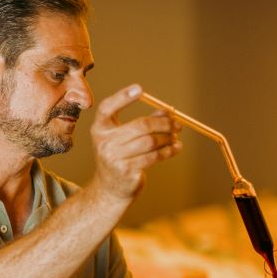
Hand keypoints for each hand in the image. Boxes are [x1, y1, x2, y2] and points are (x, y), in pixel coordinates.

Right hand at [88, 84, 181, 199]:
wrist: (110, 188)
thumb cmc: (120, 156)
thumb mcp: (125, 137)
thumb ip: (144, 122)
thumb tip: (168, 111)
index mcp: (99, 129)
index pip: (108, 108)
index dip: (123, 97)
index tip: (140, 89)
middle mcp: (104, 142)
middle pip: (140, 126)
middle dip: (163, 123)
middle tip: (178, 124)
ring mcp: (114, 158)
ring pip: (150, 141)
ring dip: (168, 138)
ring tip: (176, 136)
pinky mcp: (127, 171)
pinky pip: (154, 157)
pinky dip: (168, 151)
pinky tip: (176, 148)